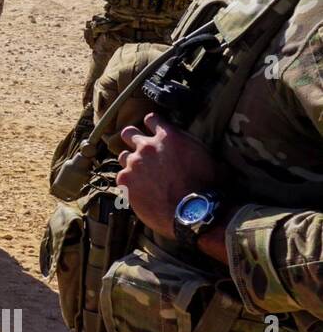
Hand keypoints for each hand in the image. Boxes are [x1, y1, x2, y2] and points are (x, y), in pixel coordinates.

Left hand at [117, 113, 218, 238]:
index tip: (154, 133)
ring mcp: (134, 163)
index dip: (152, 126)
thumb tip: (197, 148)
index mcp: (169, 136)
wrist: (195, 212)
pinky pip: (122, 177)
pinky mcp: (125, 181)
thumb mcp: (209, 158)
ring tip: (142, 175)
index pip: (151, 119)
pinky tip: (141, 191)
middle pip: (129, 133)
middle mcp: (147, 146)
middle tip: (141, 151)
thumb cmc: (208, 187)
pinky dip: (129, 183)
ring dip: (130, 163)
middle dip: (133, 139)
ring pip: (123, 156)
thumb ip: (192, 147)